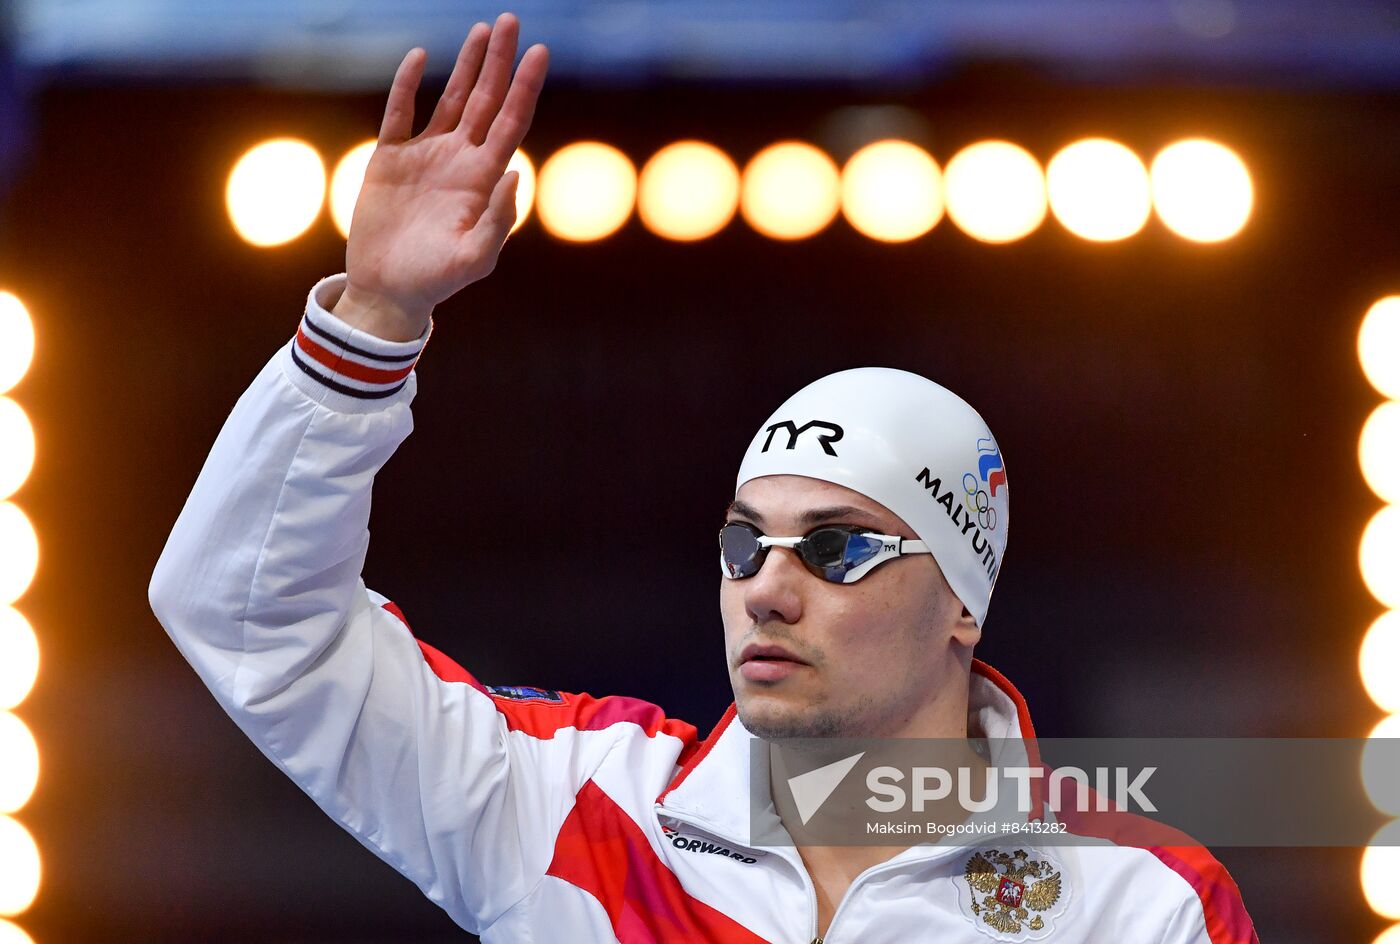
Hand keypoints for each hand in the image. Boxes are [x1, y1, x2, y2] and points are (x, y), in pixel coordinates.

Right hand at [333, 13, 548, 339]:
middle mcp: (460, 160)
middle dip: (499, 61)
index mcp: (483, 180)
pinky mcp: (389, 159)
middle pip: (486, 100)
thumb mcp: (474, 259)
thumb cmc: (436, 281)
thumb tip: (515, 172)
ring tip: (483, 29)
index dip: (525, 88)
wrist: (388, 291)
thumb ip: (498, 220)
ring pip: (451, 98)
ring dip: (467, 65)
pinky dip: (407, 84)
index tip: (540, 52)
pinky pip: (400, 112)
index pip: (511, 123)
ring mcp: (426, 156)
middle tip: (511, 20)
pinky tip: (421, 58)